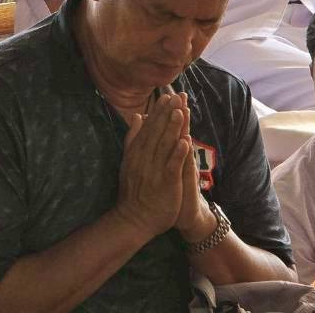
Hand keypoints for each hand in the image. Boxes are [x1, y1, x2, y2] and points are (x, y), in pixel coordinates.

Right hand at [113, 93, 188, 240]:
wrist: (133, 219)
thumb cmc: (134, 189)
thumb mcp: (129, 160)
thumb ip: (133, 138)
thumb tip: (137, 116)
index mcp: (137, 152)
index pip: (149, 127)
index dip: (158, 112)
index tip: (167, 95)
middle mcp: (144, 159)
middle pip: (157, 133)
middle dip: (167, 114)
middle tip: (176, 96)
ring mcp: (153, 171)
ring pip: (164, 146)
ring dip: (172, 128)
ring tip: (180, 112)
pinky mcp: (164, 185)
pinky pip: (171, 167)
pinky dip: (177, 154)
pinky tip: (185, 142)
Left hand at [172, 95, 216, 242]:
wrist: (186, 216)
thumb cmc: (171, 189)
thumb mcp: (164, 166)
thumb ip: (158, 146)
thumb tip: (149, 127)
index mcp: (171, 153)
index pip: (170, 129)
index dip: (169, 112)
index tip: (167, 91)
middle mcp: (180, 158)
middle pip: (180, 132)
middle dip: (179, 112)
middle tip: (180, 93)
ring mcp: (184, 169)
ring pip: (184, 146)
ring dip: (184, 128)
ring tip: (184, 109)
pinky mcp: (186, 182)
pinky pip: (186, 166)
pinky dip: (185, 154)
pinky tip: (186, 141)